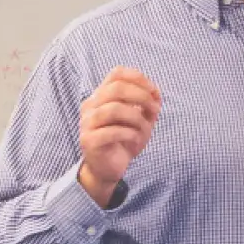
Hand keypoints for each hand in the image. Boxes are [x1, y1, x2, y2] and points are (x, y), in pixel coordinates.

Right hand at [77, 67, 159, 207]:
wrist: (108, 169)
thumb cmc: (124, 141)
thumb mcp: (141, 120)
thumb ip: (148, 104)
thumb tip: (156, 93)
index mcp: (101, 96)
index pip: (116, 74)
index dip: (138, 78)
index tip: (154, 92)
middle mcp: (90, 106)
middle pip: (116, 88)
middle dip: (141, 96)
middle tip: (155, 110)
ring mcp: (87, 123)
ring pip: (114, 109)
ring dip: (137, 118)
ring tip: (145, 129)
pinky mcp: (89, 141)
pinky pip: (112, 131)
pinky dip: (130, 134)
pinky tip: (135, 140)